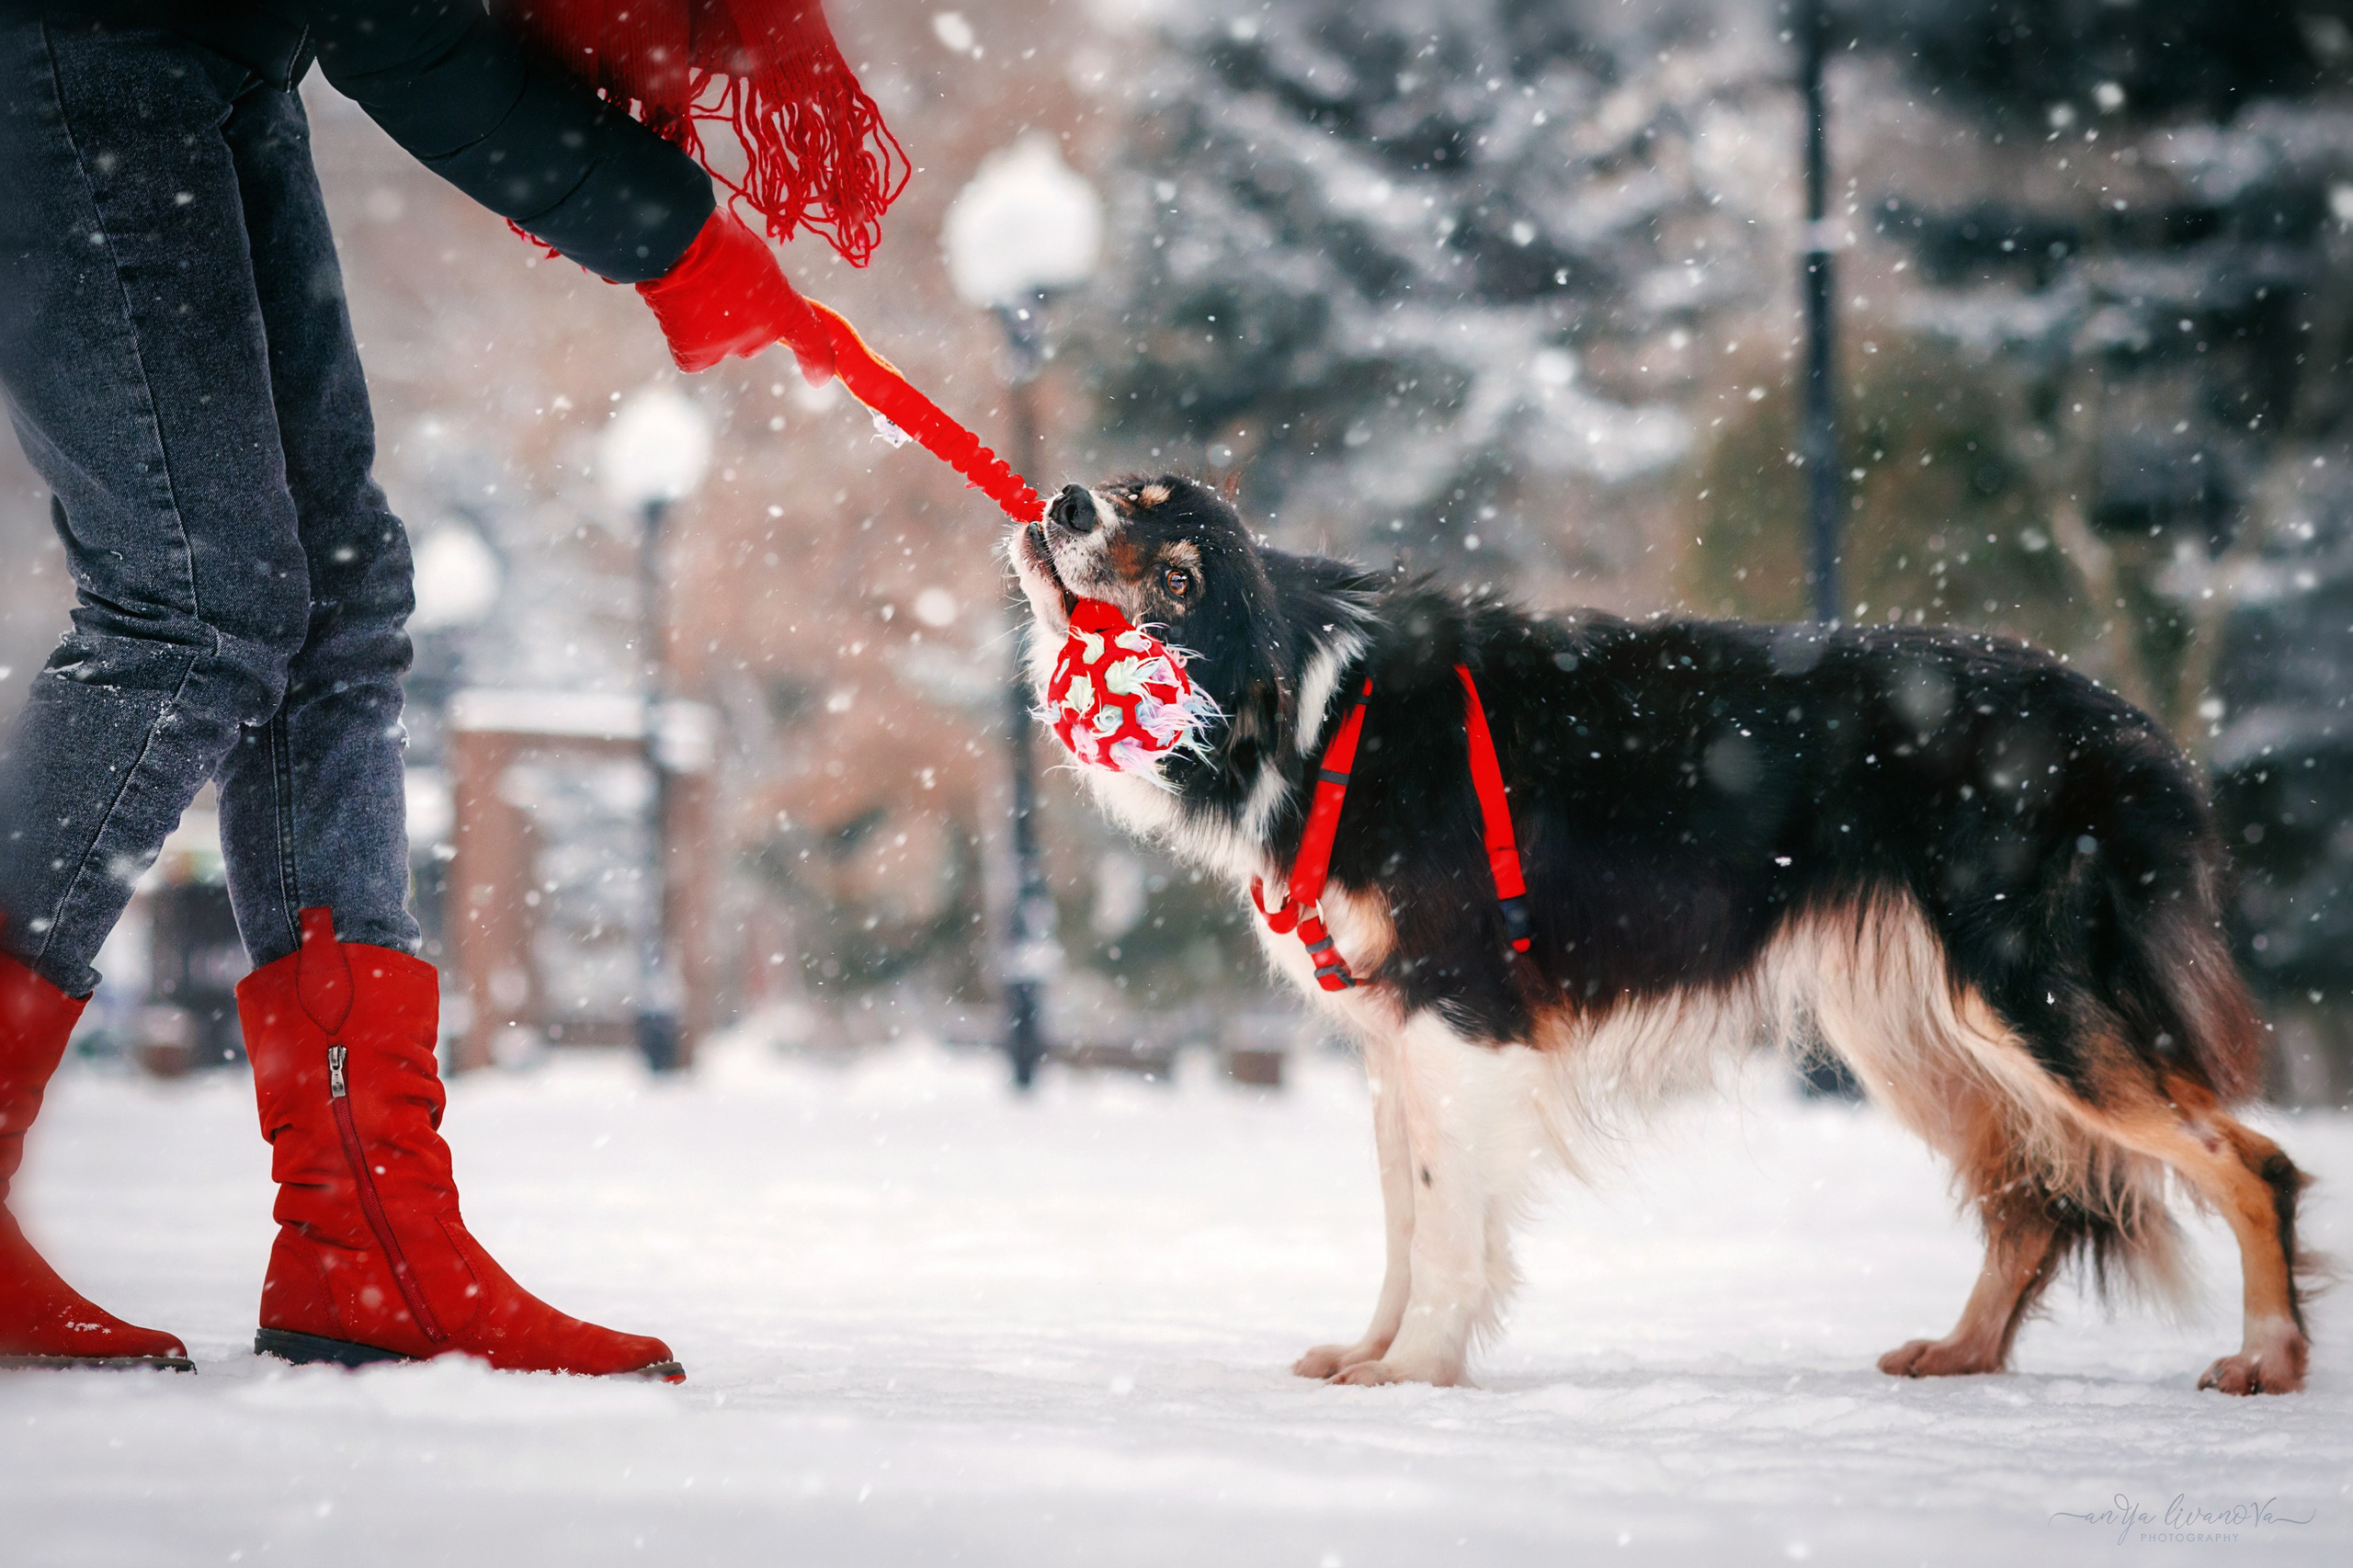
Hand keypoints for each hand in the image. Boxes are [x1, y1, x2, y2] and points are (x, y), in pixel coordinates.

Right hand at [636, 210, 836, 382]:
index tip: (820, 379)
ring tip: (693, 289)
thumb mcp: (756, 262)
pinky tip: (678, 309)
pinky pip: (692, 353)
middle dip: (736, 320)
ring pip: (718, 342)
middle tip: (716, 288)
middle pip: (751, 338)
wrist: (684, 247)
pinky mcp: (696, 358)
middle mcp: (763, 335)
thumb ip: (759, 289)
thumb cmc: (720, 242)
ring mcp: (730, 349)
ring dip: (706, 320)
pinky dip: (683, 334)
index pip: (809, 338)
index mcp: (785, 307)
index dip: (818, 360)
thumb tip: (740, 300)